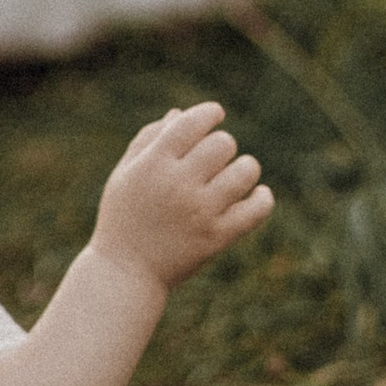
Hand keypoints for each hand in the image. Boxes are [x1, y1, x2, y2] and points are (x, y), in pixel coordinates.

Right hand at [89, 100, 271, 293]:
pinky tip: (257, 195)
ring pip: (245, 171)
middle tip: (214, 159)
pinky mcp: (217, 237)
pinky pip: (256, 210)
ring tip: (234, 176)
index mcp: (153, 164)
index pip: (193, 122)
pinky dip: (262, 198)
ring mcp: (200, 212)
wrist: (125, 272)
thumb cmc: (123, 218)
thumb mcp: (125, 175)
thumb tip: (180, 114)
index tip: (215, 115)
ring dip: (244, 169)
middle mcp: (178, 184)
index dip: (210, 112)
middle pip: (223, 143)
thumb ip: (148, 140)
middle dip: (222, 145)